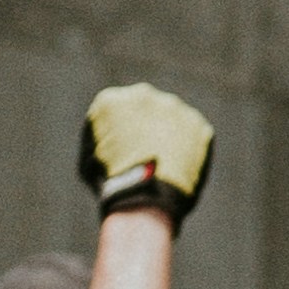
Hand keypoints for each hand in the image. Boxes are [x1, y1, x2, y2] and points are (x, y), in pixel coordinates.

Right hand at [80, 83, 213, 221]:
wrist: (145, 193)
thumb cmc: (111, 183)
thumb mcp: (90, 161)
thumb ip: (102, 141)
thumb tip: (111, 142)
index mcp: (110, 101)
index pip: (112, 114)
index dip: (115, 136)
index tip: (119, 154)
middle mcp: (143, 95)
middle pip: (144, 112)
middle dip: (145, 130)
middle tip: (145, 158)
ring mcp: (174, 108)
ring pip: (171, 122)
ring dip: (168, 138)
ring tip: (163, 168)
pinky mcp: (198, 125)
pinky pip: (193, 137)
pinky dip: (188, 152)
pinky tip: (179, 171)